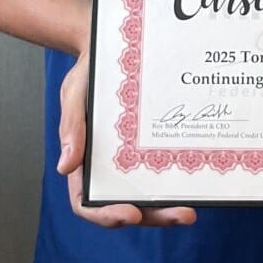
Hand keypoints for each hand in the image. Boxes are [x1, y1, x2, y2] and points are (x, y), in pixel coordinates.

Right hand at [57, 49, 196, 227]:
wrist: (111, 46)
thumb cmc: (88, 71)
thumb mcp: (74, 93)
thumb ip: (71, 127)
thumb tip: (65, 168)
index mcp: (84, 160)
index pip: (88, 202)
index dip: (107, 215)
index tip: (131, 214)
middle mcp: (109, 166)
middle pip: (128, 205)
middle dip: (155, 216)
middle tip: (184, 214)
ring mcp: (132, 157)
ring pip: (149, 193)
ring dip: (169, 206)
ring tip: (192, 210)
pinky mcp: (152, 143)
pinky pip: (163, 166)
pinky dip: (177, 178)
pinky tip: (197, 175)